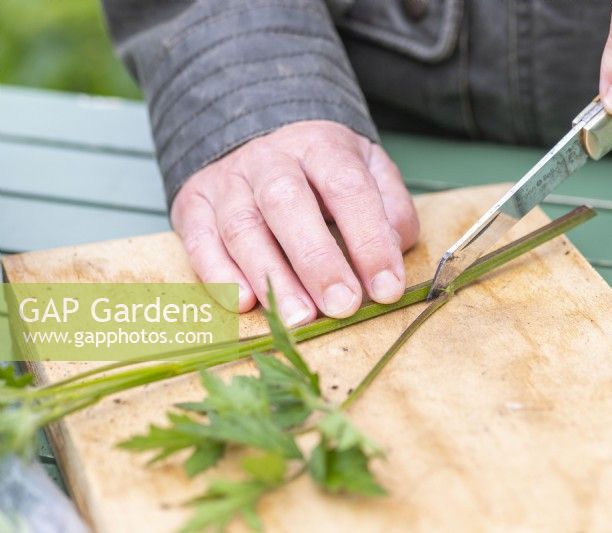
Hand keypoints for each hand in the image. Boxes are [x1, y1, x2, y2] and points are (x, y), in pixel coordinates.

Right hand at [170, 120, 419, 322]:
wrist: (261, 138)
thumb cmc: (324, 171)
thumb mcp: (370, 172)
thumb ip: (390, 210)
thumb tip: (392, 253)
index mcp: (320, 146)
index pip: (347, 188)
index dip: (369, 239)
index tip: (387, 287)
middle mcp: (270, 160)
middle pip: (287, 203)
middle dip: (317, 260)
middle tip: (342, 306)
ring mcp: (228, 182)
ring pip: (242, 226)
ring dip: (271, 276)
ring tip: (299, 318)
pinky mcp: (194, 205)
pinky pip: (201, 240)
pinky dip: (220, 274)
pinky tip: (245, 303)